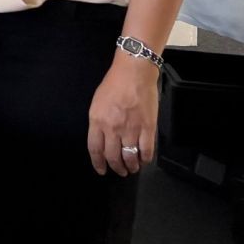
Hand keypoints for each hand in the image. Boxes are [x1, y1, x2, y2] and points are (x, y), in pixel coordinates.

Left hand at [88, 56, 159, 176]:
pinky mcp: (148, 128)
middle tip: (121, 171)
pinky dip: (145, 159)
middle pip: (113, 157)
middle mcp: (113, 128)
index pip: (95, 149)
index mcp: (97, 121)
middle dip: (117, 168)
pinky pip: (147, 151)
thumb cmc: (114, 84)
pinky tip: (144, 159)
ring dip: (131, 166)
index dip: (98, 163)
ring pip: (130, 157)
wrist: (134, 72)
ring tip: (132, 168)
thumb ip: (98, 122)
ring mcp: (131, 129)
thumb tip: (103, 140)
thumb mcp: (97, 103)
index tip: (101, 170)